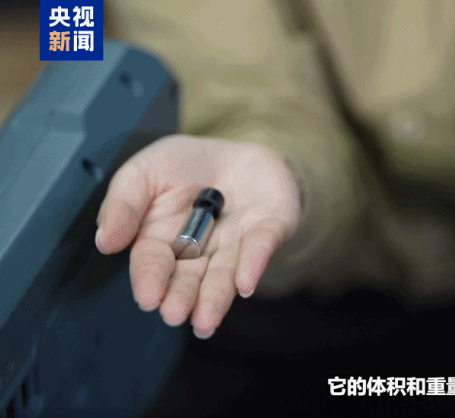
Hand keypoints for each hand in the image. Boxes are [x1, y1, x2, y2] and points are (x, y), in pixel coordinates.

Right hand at [95, 135, 300, 337]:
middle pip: (189, 278)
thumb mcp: (144, 172)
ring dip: (215, 298)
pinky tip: (245, 283)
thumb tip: (105, 240)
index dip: (150, 279)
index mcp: (163, 240)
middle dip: (182, 296)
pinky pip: (261, 246)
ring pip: (224, 275)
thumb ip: (123, 203)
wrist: (237, 148)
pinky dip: (254, 263)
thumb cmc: (185, 165)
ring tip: (206, 320)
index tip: (148, 297)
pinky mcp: (269, 230)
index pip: (153, 263)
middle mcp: (200, 252)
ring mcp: (236, 244)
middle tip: (175, 313)